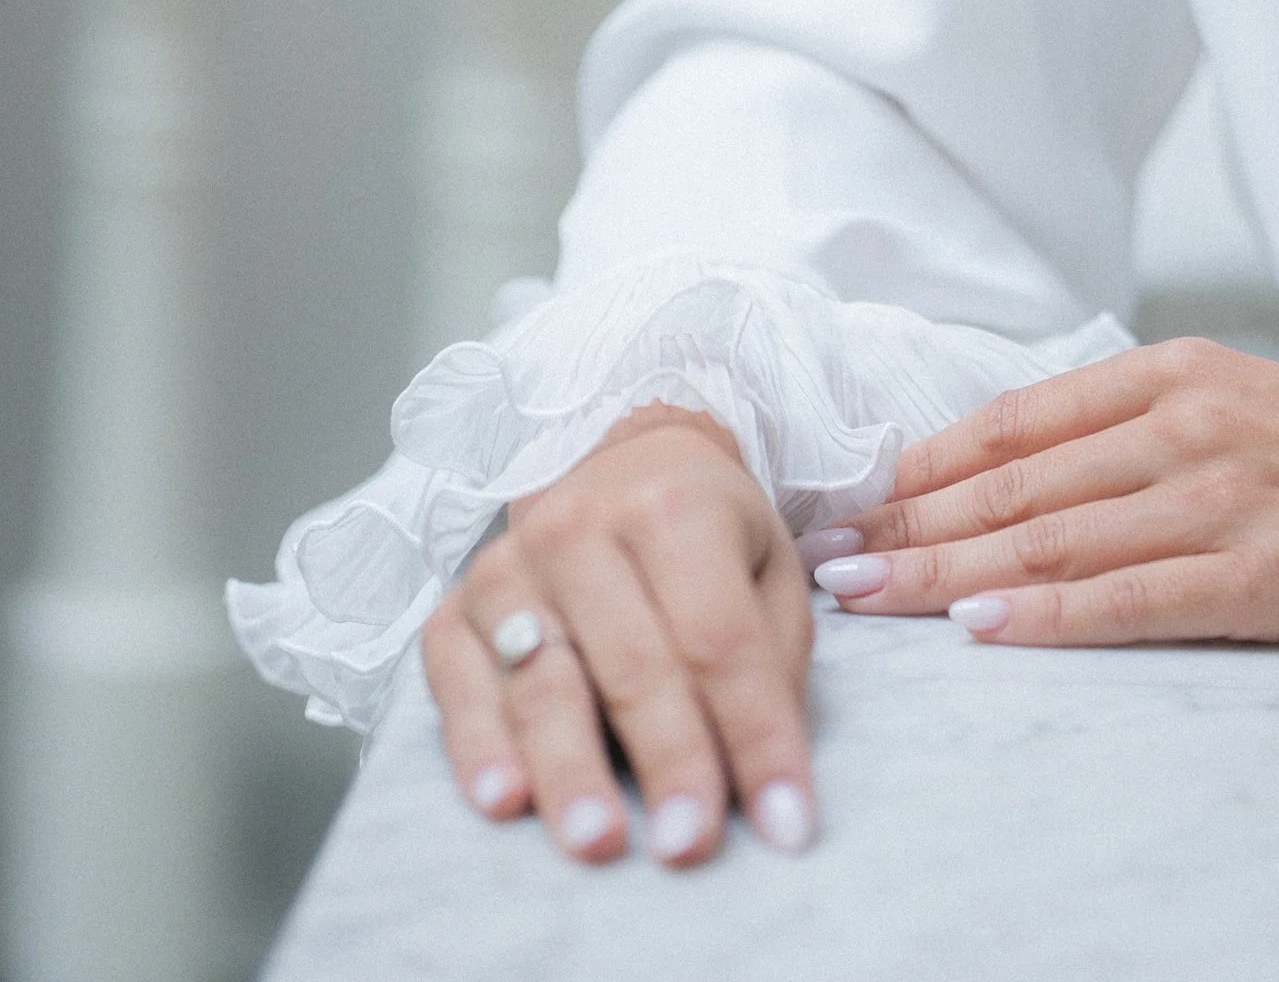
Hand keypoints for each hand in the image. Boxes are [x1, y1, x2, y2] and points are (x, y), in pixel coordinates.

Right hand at [421, 407, 815, 866]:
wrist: (624, 469)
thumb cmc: (709, 536)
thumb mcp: (768, 571)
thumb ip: (772, 661)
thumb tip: (771, 777)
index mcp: (674, 506)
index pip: (720, 639)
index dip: (756, 735)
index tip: (786, 825)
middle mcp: (581, 527)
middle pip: (632, 664)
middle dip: (668, 760)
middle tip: (689, 845)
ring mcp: (509, 569)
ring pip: (543, 682)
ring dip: (571, 769)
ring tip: (598, 841)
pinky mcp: (455, 614)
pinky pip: (457, 687)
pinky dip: (479, 747)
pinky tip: (503, 800)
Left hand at [812, 336, 1278, 664]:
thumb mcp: (1246, 409)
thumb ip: (1142, 428)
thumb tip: (1018, 469)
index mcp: (1186, 371)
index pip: (1021, 417)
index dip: (926, 465)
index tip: (855, 500)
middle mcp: (1197, 422)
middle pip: (1020, 481)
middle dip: (911, 526)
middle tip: (829, 561)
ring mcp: (1231, 497)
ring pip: (1057, 537)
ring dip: (948, 574)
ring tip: (870, 598)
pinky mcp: (1266, 576)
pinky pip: (1135, 599)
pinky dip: (1051, 615)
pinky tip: (984, 629)